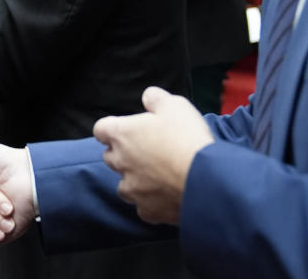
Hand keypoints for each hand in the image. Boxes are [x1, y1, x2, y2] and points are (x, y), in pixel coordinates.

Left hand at [93, 86, 213, 224]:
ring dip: (135, 180)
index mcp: (121, 135)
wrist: (206, 180)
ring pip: (124, 185)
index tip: (127, 129)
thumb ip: (155, 98)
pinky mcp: (148, 211)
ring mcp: (132, 189)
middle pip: (111, 156)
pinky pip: (143, 208)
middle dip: (124, 153)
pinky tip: (167, 197)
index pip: (101, 129)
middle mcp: (120, 162)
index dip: (113, 128)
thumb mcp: (174, 105)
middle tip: (149, 151)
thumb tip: (148, 97)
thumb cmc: (187, 137)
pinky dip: (151, 203)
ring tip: (158, 176)